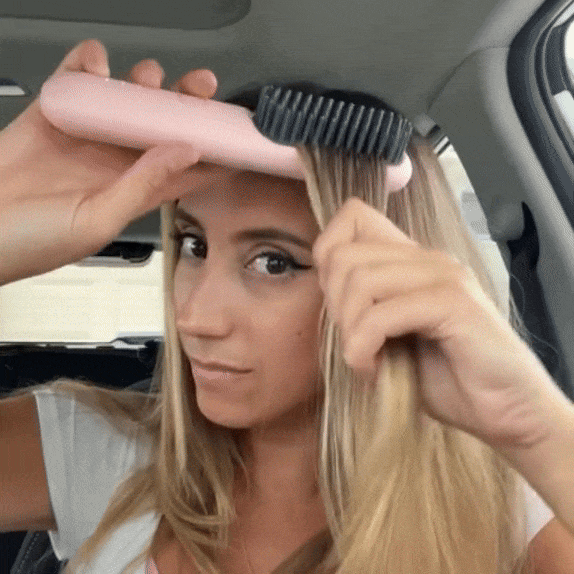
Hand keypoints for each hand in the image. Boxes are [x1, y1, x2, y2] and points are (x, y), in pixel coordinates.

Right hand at [0, 38, 215, 285]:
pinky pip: (77, 83)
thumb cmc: (33, 242)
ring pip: (125, 102)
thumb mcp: (99, 221)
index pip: (187, 169)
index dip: (214, 150)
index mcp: (136, 193)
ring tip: (149, 76)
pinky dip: (87, 67)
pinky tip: (95, 64)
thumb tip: (185, 152)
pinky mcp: (54, 117)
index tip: (236, 132)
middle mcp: (118, 164)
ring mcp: (88, 138)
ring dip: (141, 83)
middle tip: (201, 85)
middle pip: (162, 128)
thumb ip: (143, 185)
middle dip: (185, 104)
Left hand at [312, 197, 563, 450]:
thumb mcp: (392, 338)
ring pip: (360, 279)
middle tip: (353, 342)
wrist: (507, 412)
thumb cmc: (446, 378)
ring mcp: (443, 277)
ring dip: (349, 330)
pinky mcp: (454, 305)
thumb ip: (364, 308)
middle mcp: (426, 259)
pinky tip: (374, 370)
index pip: (352, 218)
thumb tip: (323, 297)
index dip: (327, 257)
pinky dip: (364, 346)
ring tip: (364, 359)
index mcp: (411, 261)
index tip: (338, 306)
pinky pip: (383, 314)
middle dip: (334, 306)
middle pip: (344, 255)